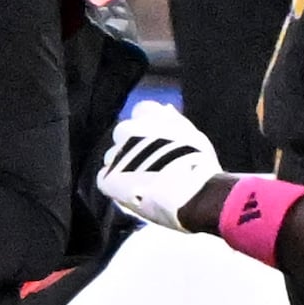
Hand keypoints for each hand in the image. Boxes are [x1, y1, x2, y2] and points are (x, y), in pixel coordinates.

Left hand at [97, 98, 225, 230]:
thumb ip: (175, 121)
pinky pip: (105, 178)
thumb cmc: (198, 166)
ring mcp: (116, 154)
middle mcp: (129, 130)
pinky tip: (132, 193)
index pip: (142, 110)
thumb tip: (166, 110)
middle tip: (149, 162)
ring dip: (123, 165)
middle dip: (132, 144)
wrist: (191, 194)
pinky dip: (116, 186)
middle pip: (123, 132)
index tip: (155, 138)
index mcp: (150, 116)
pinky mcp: (108, 178)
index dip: (148, 124)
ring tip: (142, 182)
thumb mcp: (194, 135)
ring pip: (113, 156)